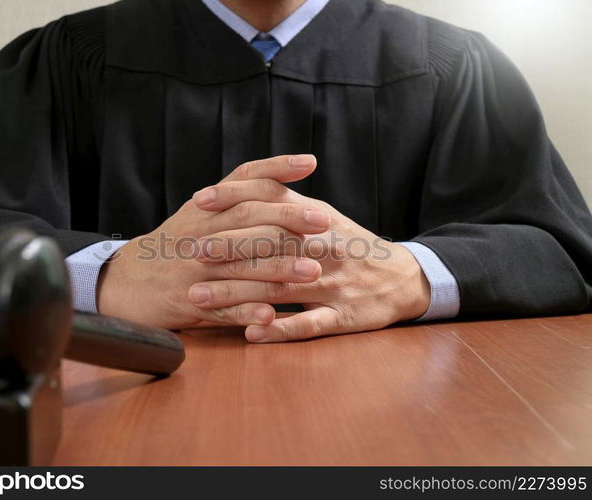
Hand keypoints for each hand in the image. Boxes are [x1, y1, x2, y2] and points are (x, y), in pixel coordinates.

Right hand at [97, 155, 330, 329]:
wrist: (128, 282)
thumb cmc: (176, 246)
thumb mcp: (198, 215)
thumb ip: (234, 197)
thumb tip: (282, 180)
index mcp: (204, 209)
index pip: (242, 180)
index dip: (275, 168)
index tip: (309, 163)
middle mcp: (198, 234)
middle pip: (245, 219)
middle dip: (286, 220)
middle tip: (324, 223)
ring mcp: (192, 269)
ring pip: (238, 266)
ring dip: (277, 269)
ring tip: (312, 271)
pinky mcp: (187, 302)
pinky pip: (220, 308)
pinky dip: (245, 310)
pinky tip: (270, 315)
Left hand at [189, 170, 430, 341]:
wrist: (401, 277)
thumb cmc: (349, 244)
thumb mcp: (322, 215)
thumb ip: (286, 199)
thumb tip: (241, 183)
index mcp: (316, 219)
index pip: (272, 199)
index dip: (235, 197)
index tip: (198, 200)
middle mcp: (324, 248)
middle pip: (272, 243)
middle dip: (230, 247)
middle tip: (193, 251)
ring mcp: (333, 284)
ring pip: (280, 286)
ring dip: (238, 292)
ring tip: (200, 297)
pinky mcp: (343, 317)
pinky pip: (308, 324)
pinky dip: (279, 329)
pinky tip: (251, 333)